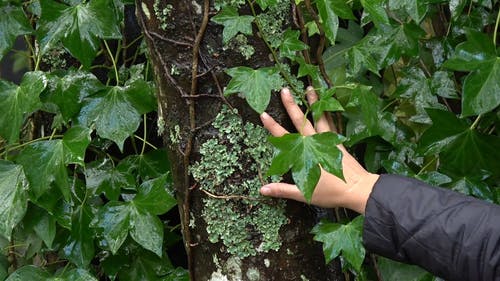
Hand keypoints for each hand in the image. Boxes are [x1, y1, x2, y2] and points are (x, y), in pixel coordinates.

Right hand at [259, 87, 378, 213]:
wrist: (359, 189)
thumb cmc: (331, 193)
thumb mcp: (304, 193)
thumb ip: (283, 190)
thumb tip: (262, 189)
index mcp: (305, 155)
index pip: (284, 138)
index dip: (273, 127)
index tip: (263, 114)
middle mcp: (315, 143)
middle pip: (301, 121)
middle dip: (292, 105)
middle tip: (285, 90)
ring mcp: (328, 140)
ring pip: (319, 117)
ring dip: (313, 102)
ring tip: (309, 88)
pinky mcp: (338, 142)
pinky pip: (332, 123)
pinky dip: (329, 112)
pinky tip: (329, 105)